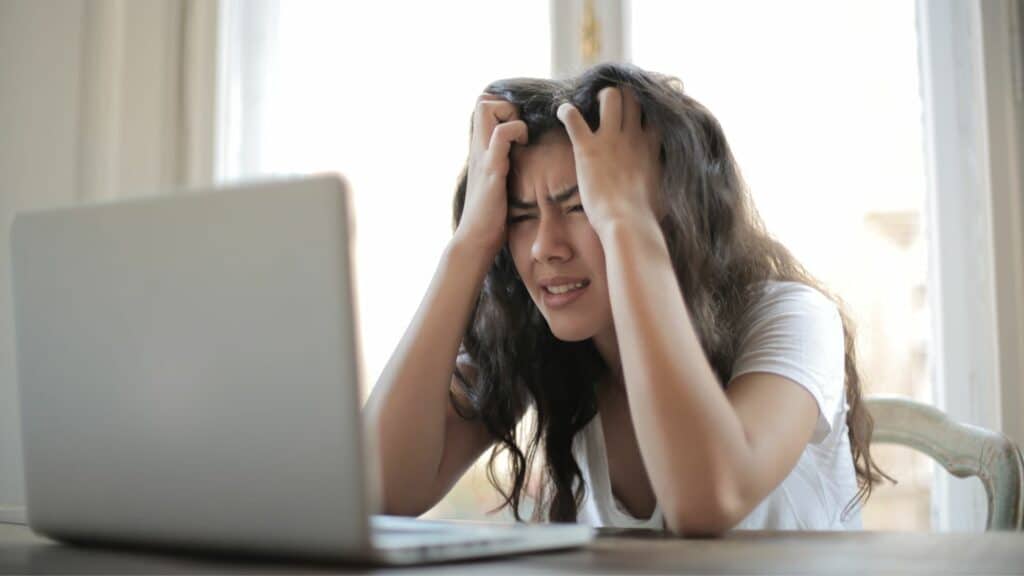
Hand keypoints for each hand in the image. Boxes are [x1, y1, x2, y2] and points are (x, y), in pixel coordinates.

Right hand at [453, 94, 527, 256]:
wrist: (475, 240)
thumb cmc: (490, 217)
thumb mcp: (496, 183)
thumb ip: (502, 167)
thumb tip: (521, 161)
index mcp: (480, 151)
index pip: (482, 107)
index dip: (503, 107)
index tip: (519, 126)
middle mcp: (477, 148)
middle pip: (482, 101)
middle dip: (506, 105)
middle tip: (520, 129)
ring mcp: (483, 156)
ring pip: (486, 109)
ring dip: (510, 115)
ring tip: (521, 137)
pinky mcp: (491, 169)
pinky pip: (501, 135)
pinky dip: (516, 131)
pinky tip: (523, 147)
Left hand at [556, 86, 661, 236]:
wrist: (627, 223)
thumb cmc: (646, 216)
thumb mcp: (664, 193)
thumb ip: (662, 180)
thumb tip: (667, 188)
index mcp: (651, 147)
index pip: (654, 113)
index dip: (646, 108)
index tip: (638, 113)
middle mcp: (633, 136)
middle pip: (633, 97)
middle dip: (622, 96)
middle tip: (611, 106)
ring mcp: (610, 139)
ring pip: (610, 96)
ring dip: (599, 97)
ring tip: (591, 105)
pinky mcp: (587, 148)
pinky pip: (573, 117)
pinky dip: (565, 111)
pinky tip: (562, 112)